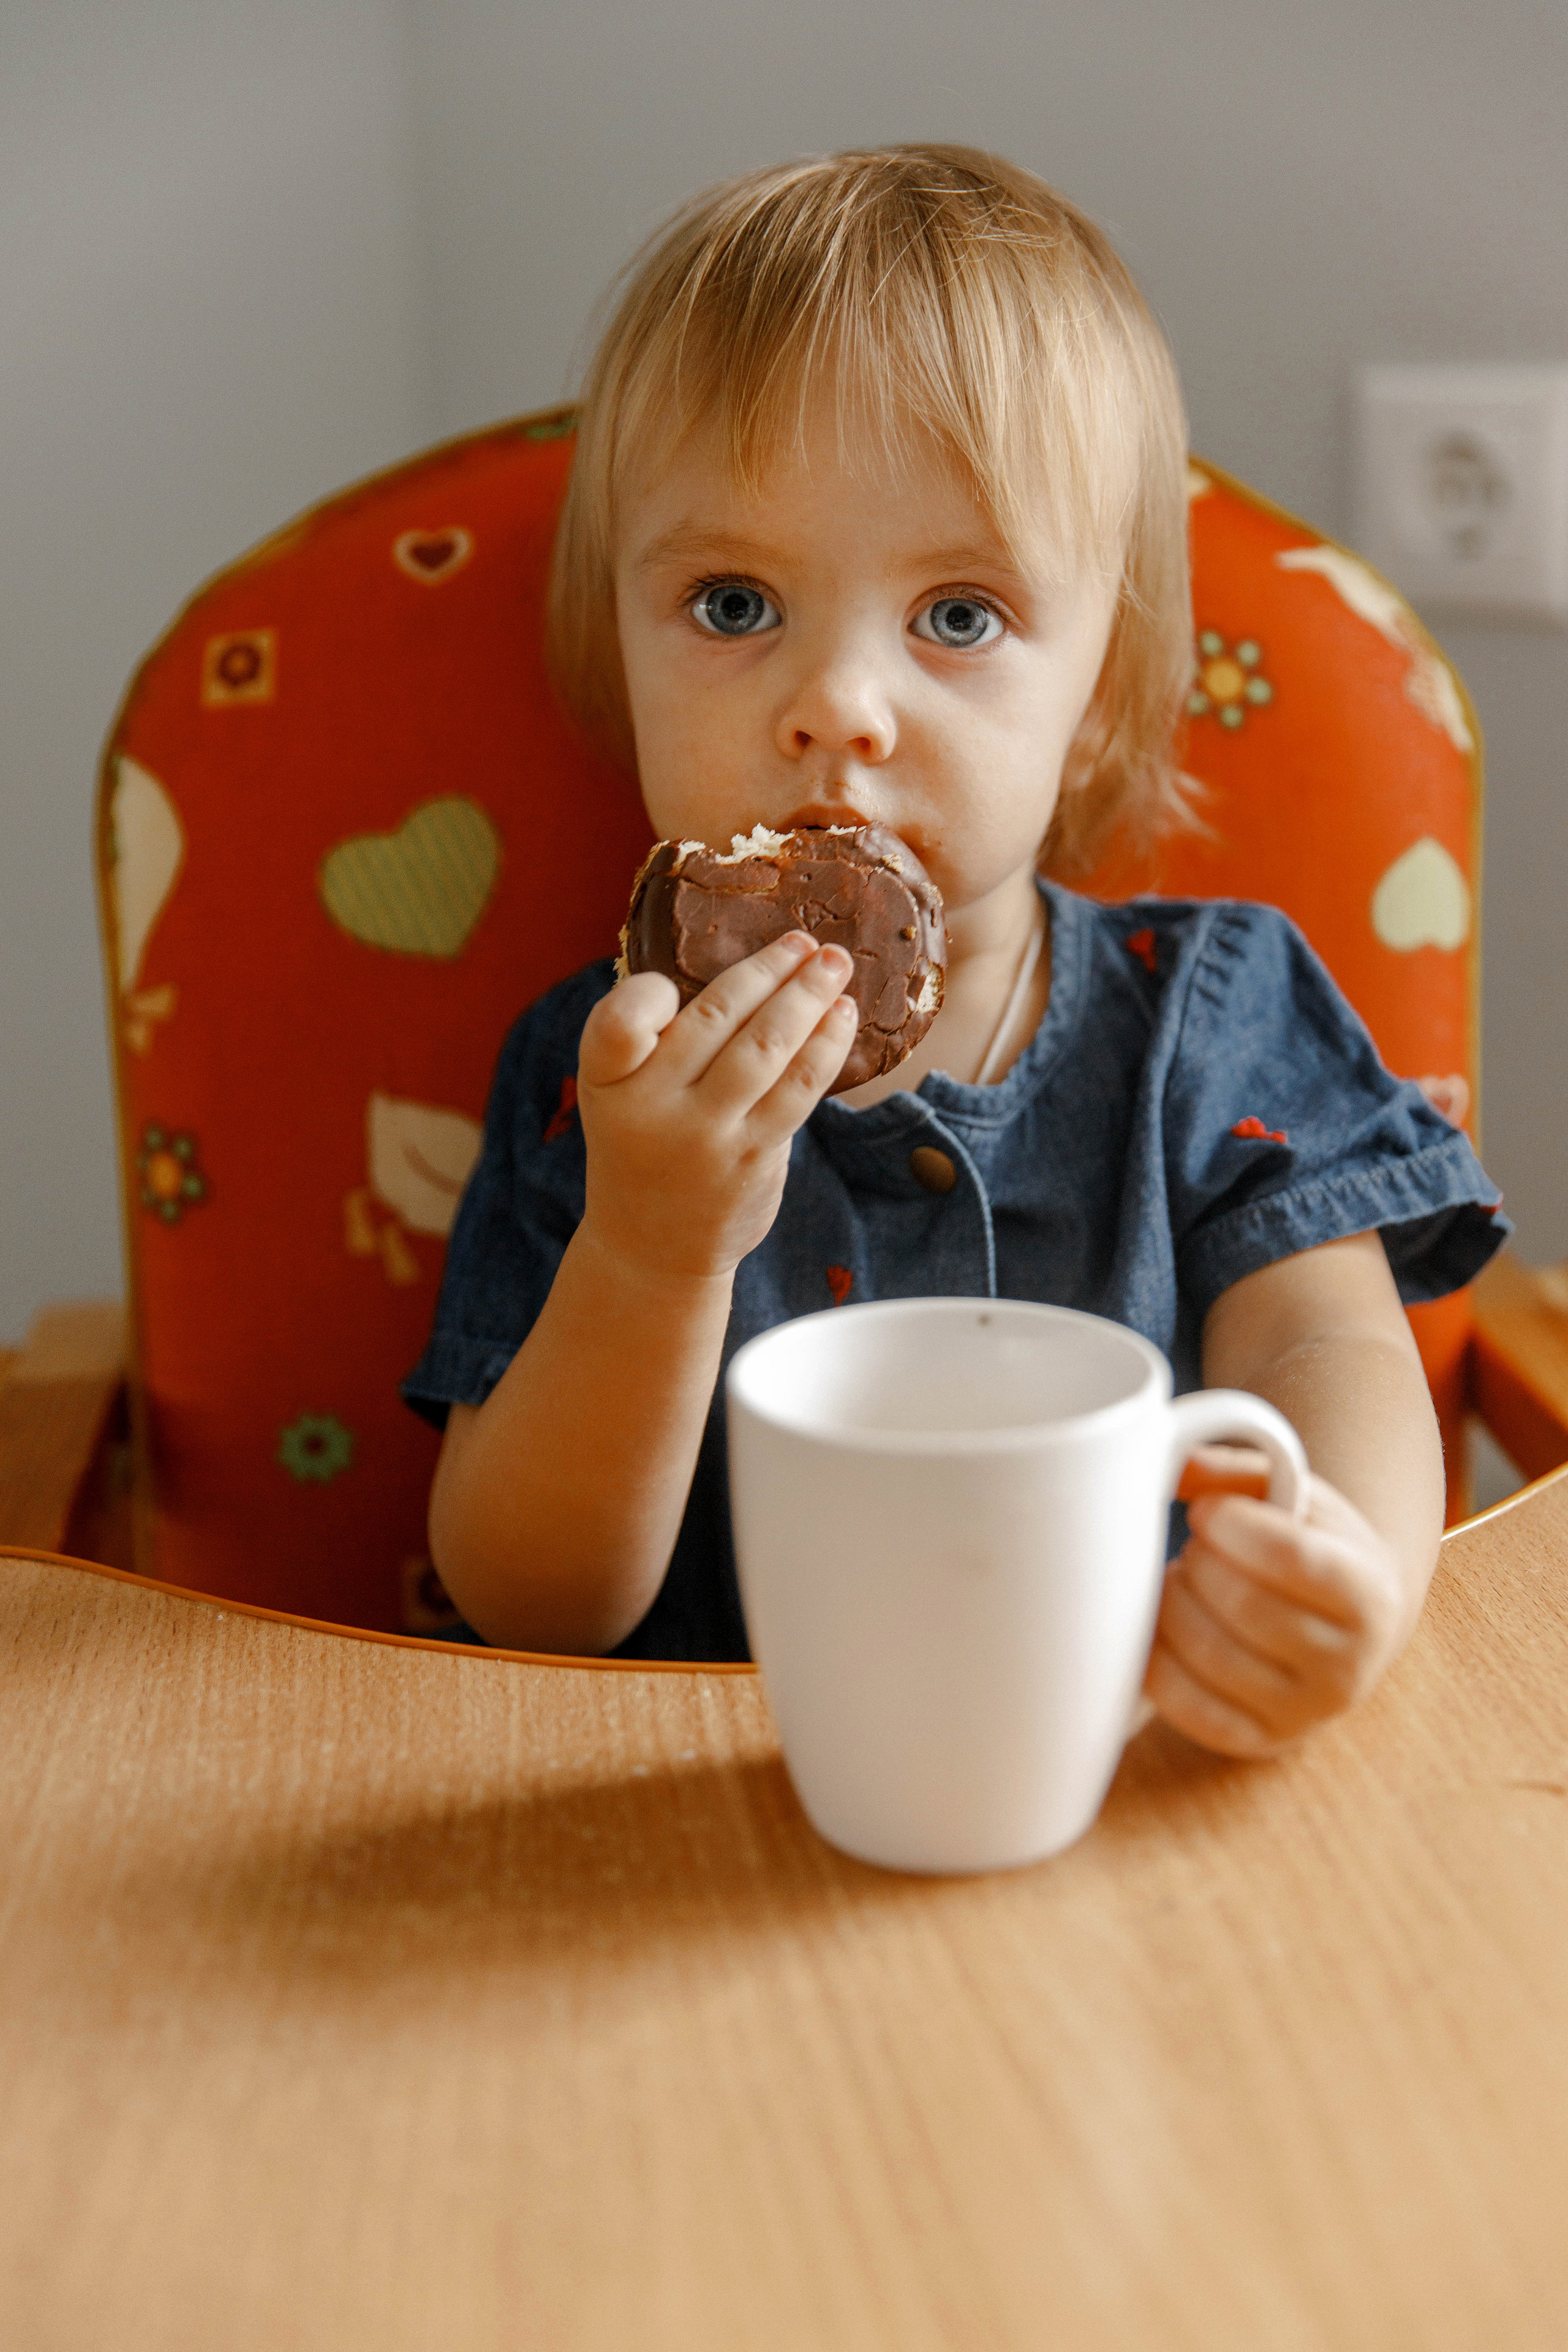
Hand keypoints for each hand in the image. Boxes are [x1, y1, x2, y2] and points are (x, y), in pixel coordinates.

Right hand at [575, 932, 856, 1282]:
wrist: (651, 1248)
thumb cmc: (642, 1149)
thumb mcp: (620, 1097)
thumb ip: (658, 1044)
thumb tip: (750, 969)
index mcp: (606, 1084)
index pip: (619, 1021)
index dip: (648, 992)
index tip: (677, 981)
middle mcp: (651, 1109)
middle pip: (714, 1020)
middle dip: (767, 969)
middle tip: (804, 939)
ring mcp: (705, 1136)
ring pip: (766, 1046)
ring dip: (808, 996)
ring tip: (835, 963)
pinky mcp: (753, 1157)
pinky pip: (799, 1088)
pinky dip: (825, 1045)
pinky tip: (841, 1017)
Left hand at [1144, 1445, 1408, 1756]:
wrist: (1343, 1626)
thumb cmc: (1310, 1547)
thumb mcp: (1295, 1495)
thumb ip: (1236, 1470)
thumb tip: (1174, 1464)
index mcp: (1369, 1594)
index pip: (1293, 1558)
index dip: (1232, 1526)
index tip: (1207, 1513)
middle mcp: (1349, 1667)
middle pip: (1244, 1605)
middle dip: (1199, 1563)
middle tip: (1196, 1550)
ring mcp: (1304, 1714)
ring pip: (1209, 1655)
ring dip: (1174, 1605)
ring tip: (1183, 1583)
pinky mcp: (1257, 1741)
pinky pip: (1187, 1706)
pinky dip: (1155, 1660)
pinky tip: (1157, 1628)